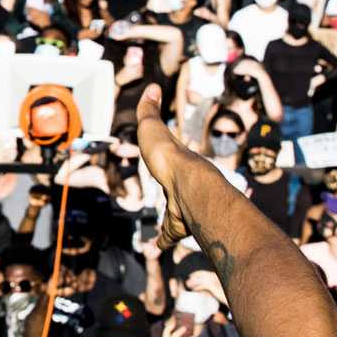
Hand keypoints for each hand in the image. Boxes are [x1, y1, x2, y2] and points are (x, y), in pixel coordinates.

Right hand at [133, 84, 202, 245]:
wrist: (188, 185)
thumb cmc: (168, 155)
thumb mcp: (152, 128)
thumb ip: (149, 111)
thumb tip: (152, 87)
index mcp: (175, 165)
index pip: (172, 163)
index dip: (169, 166)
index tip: (168, 171)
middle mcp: (181, 187)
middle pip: (175, 194)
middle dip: (173, 201)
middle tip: (169, 207)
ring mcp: (181, 208)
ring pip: (173, 220)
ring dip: (166, 229)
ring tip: (157, 240)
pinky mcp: (177, 226)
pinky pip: (167, 236)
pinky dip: (160, 242)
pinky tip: (153, 249)